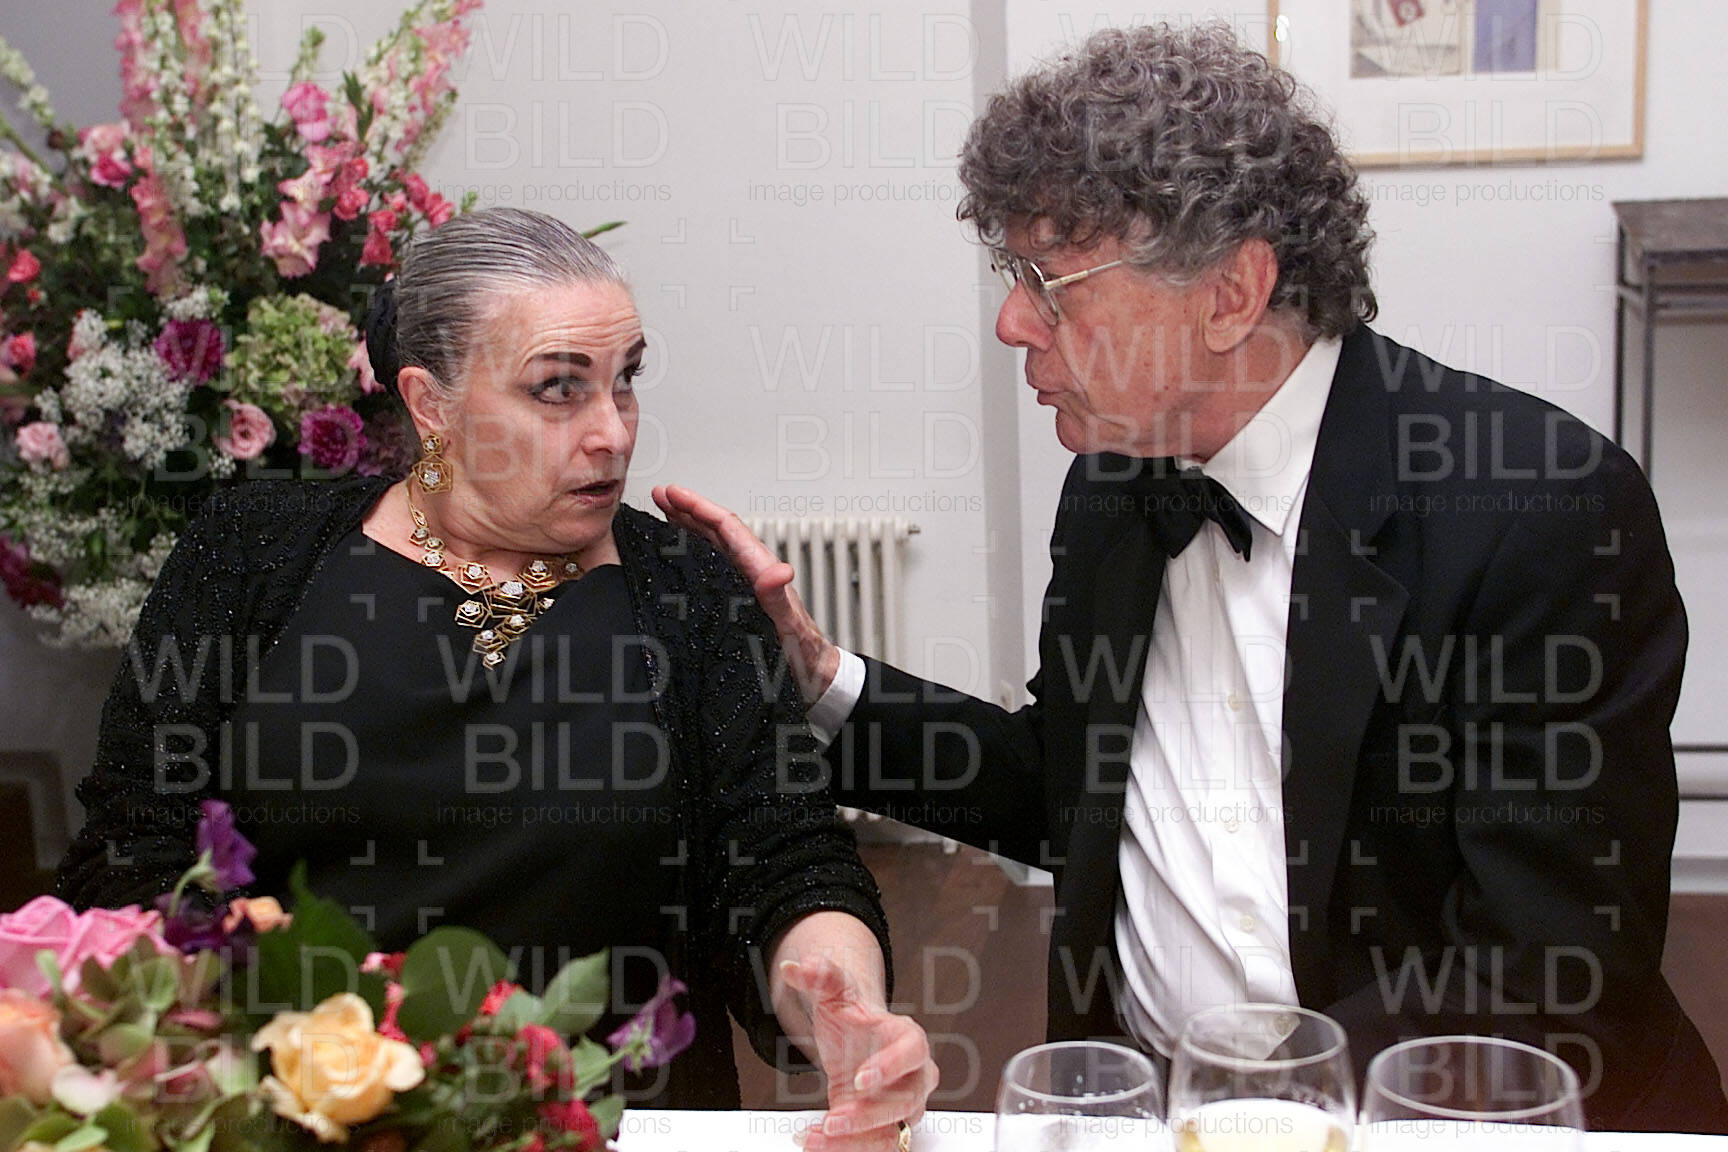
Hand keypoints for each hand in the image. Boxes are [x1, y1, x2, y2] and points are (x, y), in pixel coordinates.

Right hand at [651, 484, 839, 701]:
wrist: (812, 673)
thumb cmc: (802, 652)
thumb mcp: (788, 626)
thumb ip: (779, 598)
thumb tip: (779, 570)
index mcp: (760, 570)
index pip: (727, 528)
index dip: (699, 508)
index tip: (673, 494)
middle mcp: (751, 571)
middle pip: (717, 529)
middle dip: (688, 509)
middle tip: (660, 494)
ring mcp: (744, 583)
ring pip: (713, 544)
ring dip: (689, 526)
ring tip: (665, 511)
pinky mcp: (738, 598)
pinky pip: (712, 566)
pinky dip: (694, 551)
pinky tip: (681, 553)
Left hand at [781, 955, 937, 1151]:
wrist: (855, 1046)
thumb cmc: (853, 1021)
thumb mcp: (836, 994)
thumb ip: (820, 977)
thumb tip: (798, 966)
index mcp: (908, 1039)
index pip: (913, 1052)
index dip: (892, 1066)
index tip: (861, 1078)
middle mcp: (914, 1077)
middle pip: (907, 1101)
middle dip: (869, 1115)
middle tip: (834, 1120)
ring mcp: (903, 1108)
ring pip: (893, 1132)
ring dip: (857, 1142)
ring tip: (817, 1137)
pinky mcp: (886, 1130)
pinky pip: (877, 1147)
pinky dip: (847, 1150)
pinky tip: (815, 1142)